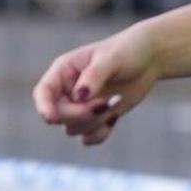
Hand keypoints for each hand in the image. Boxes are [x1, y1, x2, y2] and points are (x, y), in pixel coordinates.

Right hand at [33, 24, 163, 146]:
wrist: (148, 60)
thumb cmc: (127, 51)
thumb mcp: (111, 58)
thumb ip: (94, 76)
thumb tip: (79, 96)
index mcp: (63, 71)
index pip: (43, 93)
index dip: (43, 107)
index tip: (51, 118)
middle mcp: (66, 91)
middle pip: (58, 116)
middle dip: (82, 114)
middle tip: (107, 102)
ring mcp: (79, 107)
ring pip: (73, 129)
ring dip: (96, 121)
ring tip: (117, 101)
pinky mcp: (94, 119)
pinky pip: (87, 139)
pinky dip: (101, 133)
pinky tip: (115, 117)